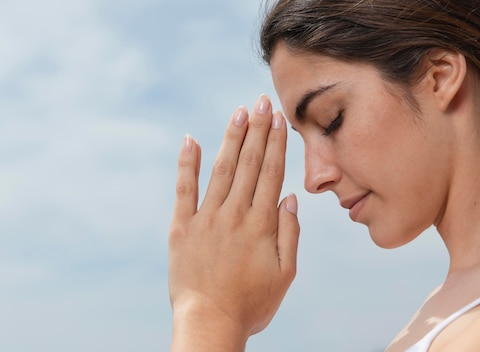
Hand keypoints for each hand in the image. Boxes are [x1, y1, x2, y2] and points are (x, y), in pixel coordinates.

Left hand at [168, 95, 299, 350]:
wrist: (209, 323)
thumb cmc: (252, 303)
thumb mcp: (285, 273)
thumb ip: (290, 232)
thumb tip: (290, 196)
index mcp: (261, 224)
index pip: (271, 173)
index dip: (276, 143)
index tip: (279, 118)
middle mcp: (234, 214)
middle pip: (249, 163)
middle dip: (258, 130)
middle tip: (262, 101)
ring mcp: (206, 218)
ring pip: (221, 169)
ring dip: (231, 138)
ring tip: (239, 112)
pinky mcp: (181, 227)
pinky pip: (184, 189)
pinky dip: (188, 163)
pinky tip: (192, 140)